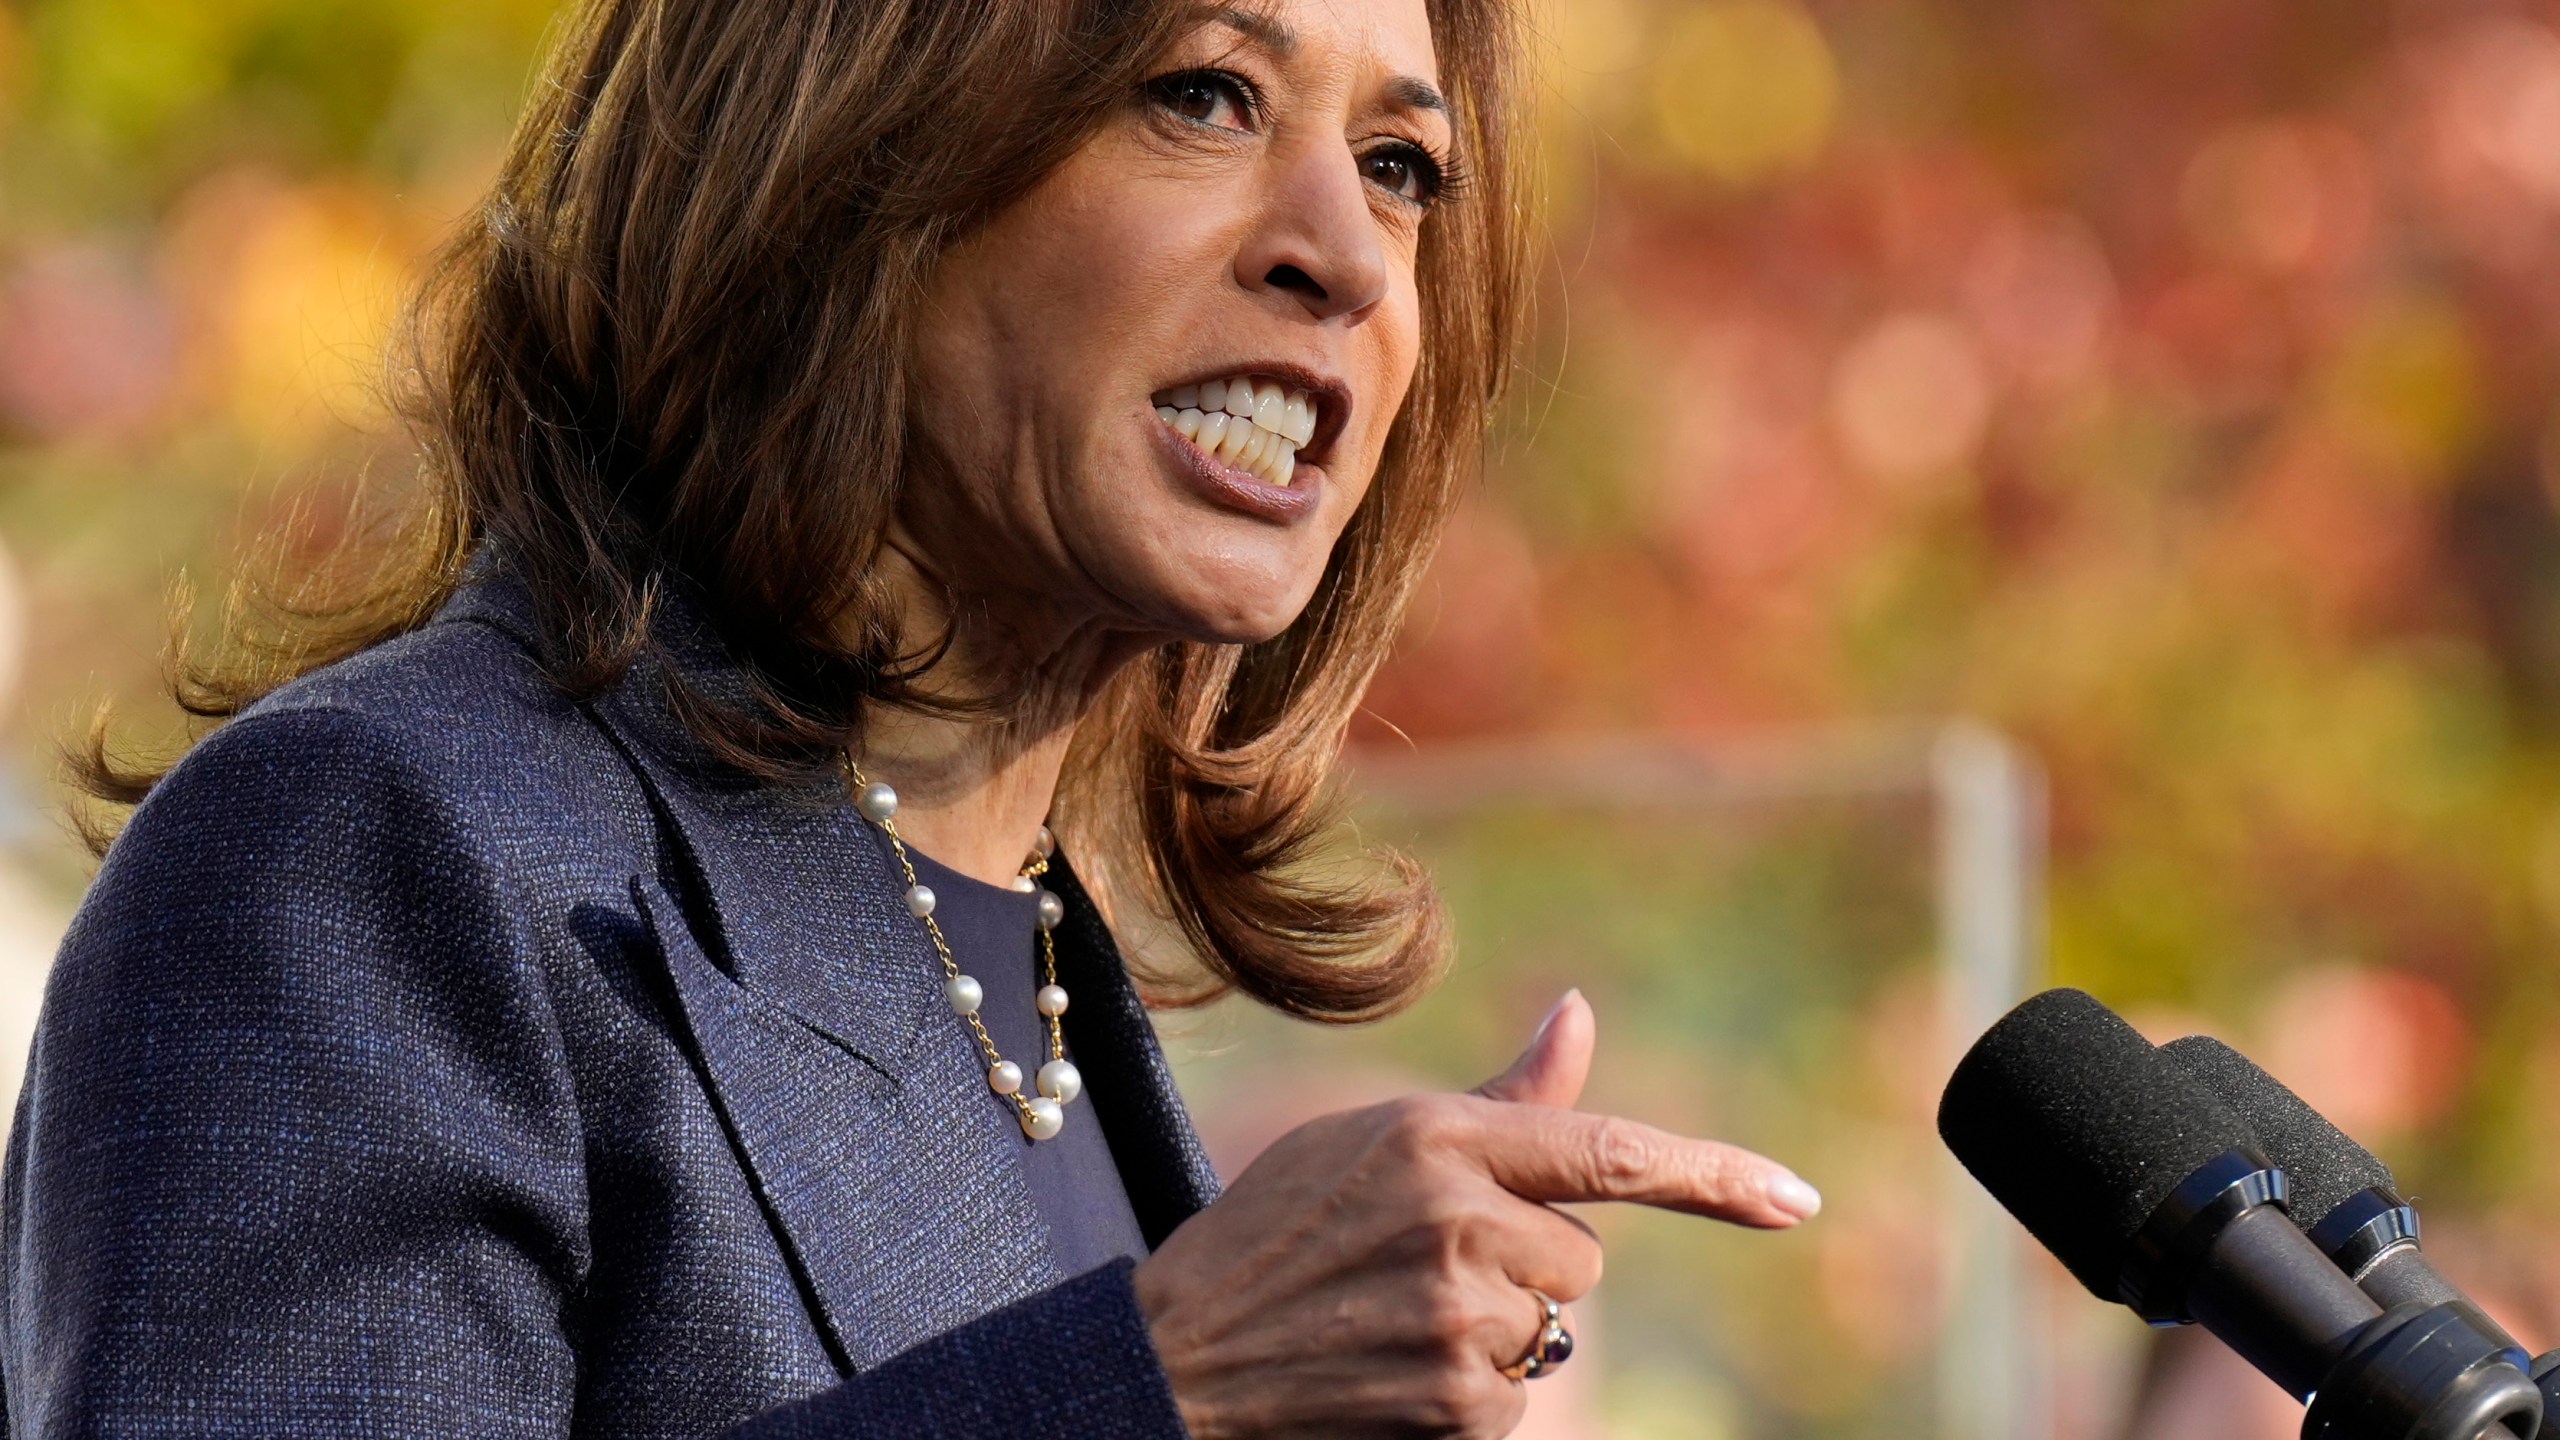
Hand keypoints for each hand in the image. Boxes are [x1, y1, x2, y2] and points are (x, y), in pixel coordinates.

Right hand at [1133, 991, 1820, 1438]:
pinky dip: (1469, 1394)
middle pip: (1581, 1256)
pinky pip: (1517, 1395)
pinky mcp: (1458, 1402)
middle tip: (1416, 1266)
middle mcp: (1458, 1217)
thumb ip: (1504, 1098)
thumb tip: (1580, 1008)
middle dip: (1522, 1265)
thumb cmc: (1281, 1228)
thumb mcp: (1378, 1140)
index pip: (1612, 1152)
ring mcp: (1459, 1314)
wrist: (1180, 1351)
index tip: (1793, 1200)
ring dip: (1493, 1331)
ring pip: (1550, 1328)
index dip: (1715, 1176)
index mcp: (1441, 1135)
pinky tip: (1389, 1368)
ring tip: (1391, 1317)